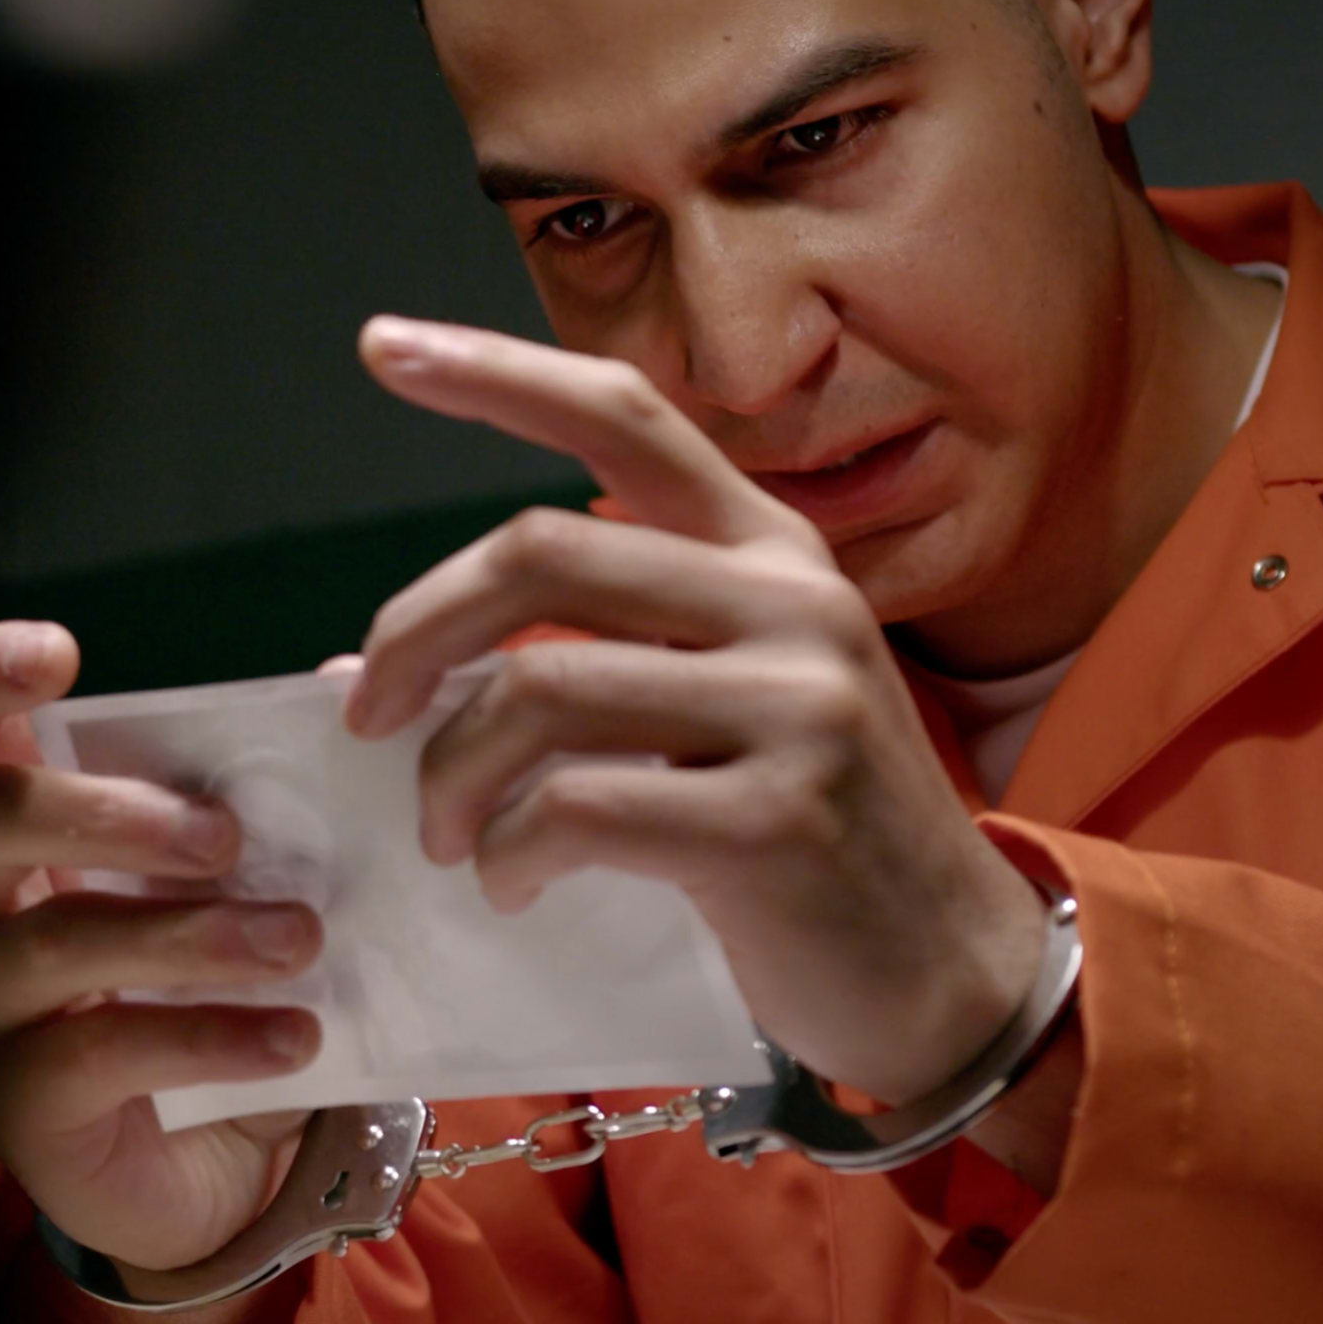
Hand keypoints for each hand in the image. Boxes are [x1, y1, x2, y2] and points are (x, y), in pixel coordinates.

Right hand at [0, 620, 326, 1273]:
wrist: (209, 1167)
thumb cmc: (206, 991)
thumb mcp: (244, 888)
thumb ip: (279, 788)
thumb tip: (344, 679)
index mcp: (12, 824)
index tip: (61, 655)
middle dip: (114, 812)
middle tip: (230, 838)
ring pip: (54, 942)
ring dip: (190, 934)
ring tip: (299, 940)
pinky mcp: (14, 1104)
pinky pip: (102, 1052)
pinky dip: (210, 1037)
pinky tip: (295, 1039)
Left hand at [341, 316, 1047, 1104]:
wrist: (951, 977)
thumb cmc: (812, 843)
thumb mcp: (725, 711)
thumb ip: (588, 661)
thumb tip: (379, 671)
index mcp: (775, 553)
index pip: (624, 416)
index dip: (496, 374)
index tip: (382, 346)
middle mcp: (793, 604)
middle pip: (538, 551)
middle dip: (416, 635)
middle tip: (371, 720)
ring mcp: (796, 707)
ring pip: (538, 689)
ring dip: (452, 775)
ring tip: (450, 836)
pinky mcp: (773, 820)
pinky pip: (574, 806)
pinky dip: (509, 851)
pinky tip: (514, 883)